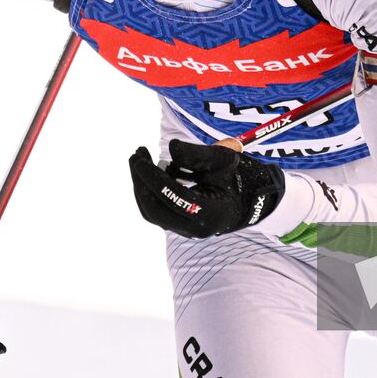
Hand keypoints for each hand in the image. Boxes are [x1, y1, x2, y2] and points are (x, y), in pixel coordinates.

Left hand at [128, 139, 284, 237]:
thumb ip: (199, 153)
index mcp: (211, 213)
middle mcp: (196, 228)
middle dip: (141, 182)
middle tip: (135, 155)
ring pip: (152, 213)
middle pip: (156, 211)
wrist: (241, 198)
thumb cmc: (232, 176)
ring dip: (142, 185)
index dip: (155, 179)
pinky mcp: (176, 225)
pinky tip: (152, 169)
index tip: (139, 159)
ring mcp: (184, 230)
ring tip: (140, 158)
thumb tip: (172, 146)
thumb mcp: (222, 160)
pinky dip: (150, 190)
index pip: (175, 198)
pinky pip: (155, 210)